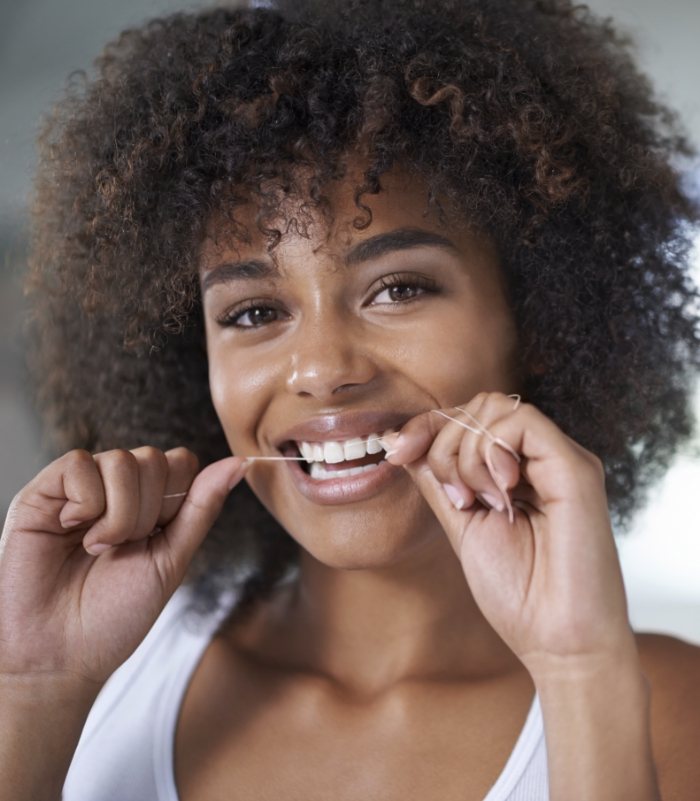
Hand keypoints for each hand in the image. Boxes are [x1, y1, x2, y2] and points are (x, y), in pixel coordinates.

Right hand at [0, 447, 246, 686]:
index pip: (180, 462)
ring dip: (119, 514)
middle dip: (148, 513)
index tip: (156, 539)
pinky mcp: (42, 491)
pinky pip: (78, 463)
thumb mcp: (172, 559)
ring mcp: (79, 487)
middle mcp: (115, 489)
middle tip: (122, 549)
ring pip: (121, 460)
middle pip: (154, 459)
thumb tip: (240, 464)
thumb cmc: (116, 615)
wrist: (61, 655)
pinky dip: (84, 502)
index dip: (177, 498)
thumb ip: (203, 507)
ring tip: (98, 548)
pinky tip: (71, 530)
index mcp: (149, 503)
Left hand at [387, 391, 635, 680]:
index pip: (468, 417)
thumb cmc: (517, 593)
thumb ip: (438, 479)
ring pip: (495, 407)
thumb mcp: (461, 523)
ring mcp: (561, 459)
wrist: (557, 643)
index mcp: (518, 468)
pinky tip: (499, 492)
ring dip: (465, 453)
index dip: (426, 426)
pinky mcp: (576, 468)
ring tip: (479, 502)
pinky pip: (521, 422)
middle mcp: (542, 457)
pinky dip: (491, 452)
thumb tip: (402, 442)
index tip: (394, 451)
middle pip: (479, 405)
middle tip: (455, 497)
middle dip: (444, 443)